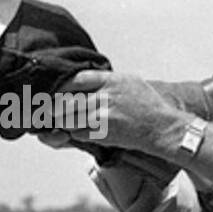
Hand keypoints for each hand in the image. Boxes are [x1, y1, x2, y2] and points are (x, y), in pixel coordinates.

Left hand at [60, 71, 180, 152]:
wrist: (161, 126)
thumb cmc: (147, 104)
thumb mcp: (129, 81)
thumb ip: (107, 79)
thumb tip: (86, 77)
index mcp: (110, 81)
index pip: (75, 80)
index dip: (62, 87)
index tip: (57, 91)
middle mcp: (104, 97)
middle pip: (68, 101)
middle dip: (57, 107)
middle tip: (52, 111)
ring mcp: (103, 116)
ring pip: (69, 119)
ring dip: (64, 122)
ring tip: (64, 122)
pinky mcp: (103, 134)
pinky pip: (78, 133)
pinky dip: (75, 133)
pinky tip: (79, 131)